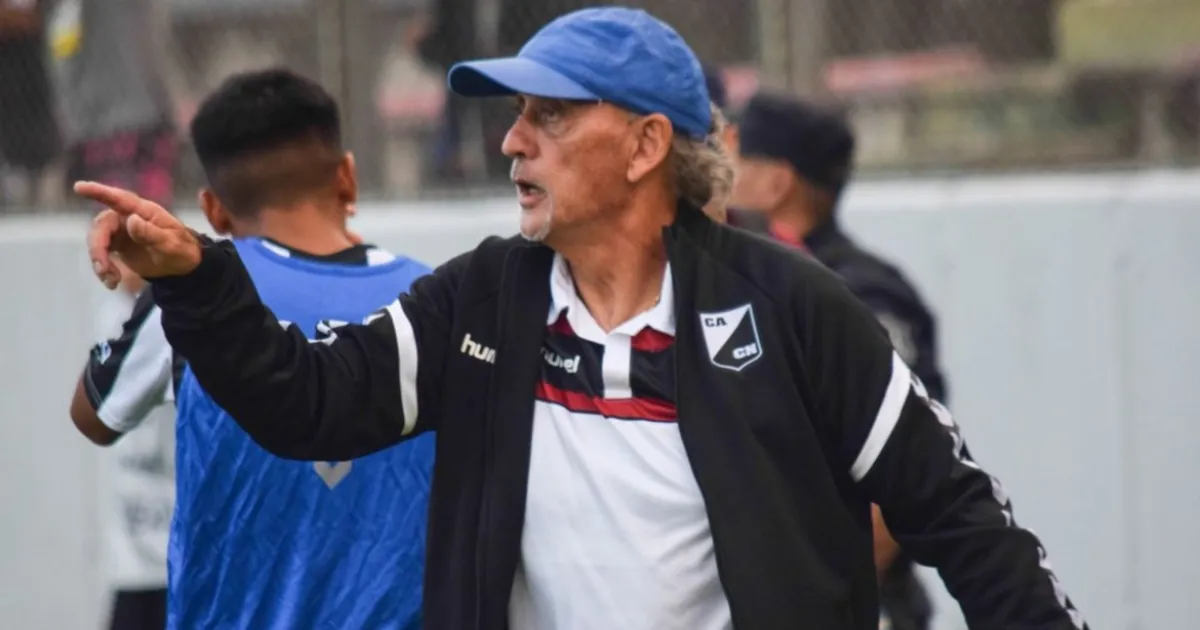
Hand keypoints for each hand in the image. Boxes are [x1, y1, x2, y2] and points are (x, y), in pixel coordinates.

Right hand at [75, 181, 202, 289]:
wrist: (183, 266)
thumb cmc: (181, 248)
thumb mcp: (170, 244)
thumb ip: (151, 233)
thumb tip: (131, 220)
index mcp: (143, 211)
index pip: (118, 199)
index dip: (98, 192)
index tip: (79, 187)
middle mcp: (127, 217)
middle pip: (101, 226)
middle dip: (98, 247)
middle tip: (103, 268)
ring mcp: (120, 232)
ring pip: (97, 241)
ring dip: (99, 261)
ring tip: (111, 280)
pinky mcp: (117, 246)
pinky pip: (102, 254)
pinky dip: (103, 269)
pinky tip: (112, 282)